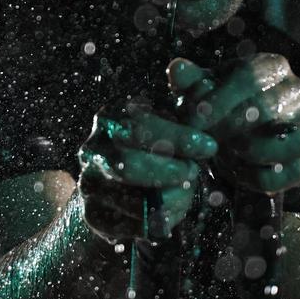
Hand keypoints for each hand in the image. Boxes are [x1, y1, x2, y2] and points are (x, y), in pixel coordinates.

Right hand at [76, 95, 217, 243]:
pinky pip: (127, 225)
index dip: (178, 137)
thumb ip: (186, 95)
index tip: (210, 146)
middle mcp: (93, 149)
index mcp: (110, 118)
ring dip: (167, 200)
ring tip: (185, 193)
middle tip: (192, 172)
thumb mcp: (174, 117)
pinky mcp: (93, 215)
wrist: (127, 182)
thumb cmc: (160, 143)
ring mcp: (90, 183)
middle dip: (167, 172)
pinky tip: (171, 212)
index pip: (139, 126)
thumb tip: (188, 73)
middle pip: (127, 165)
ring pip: (130, 200)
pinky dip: (155, 222)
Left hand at [169, 53, 299, 194]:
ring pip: (294, 139)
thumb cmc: (222, 110)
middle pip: (269, 106)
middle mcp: (298, 88)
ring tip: (227, 156)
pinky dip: (265, 177)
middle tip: (208, 143)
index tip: (194, 120)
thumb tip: (177, 69)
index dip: (219, 98)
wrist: (248, 142)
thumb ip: (190, 83)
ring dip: (254, 153)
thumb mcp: (203, 94)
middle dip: (232, 128)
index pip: (250, 75)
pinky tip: (241, 175)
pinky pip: (297, 170)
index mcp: (270, 66)